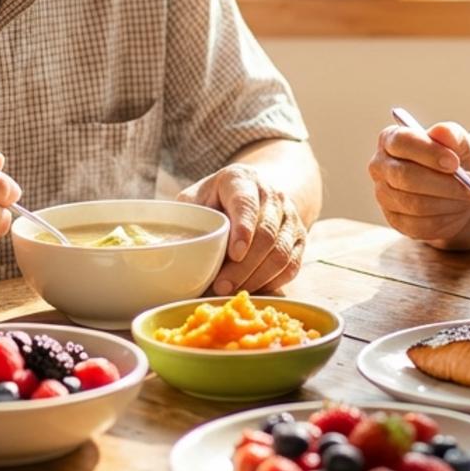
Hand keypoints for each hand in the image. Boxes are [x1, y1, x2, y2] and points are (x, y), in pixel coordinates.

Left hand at [176, 163, 307, 294]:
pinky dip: (272, 281)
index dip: (243, 229)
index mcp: (242, 179)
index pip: (247, 203)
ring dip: (257, 277)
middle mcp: (272, 195)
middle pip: (266, 234)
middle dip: (244, 266)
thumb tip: (169, 248)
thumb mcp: (197, 198)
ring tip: (233, 290)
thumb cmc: (216, 200)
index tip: (234, 254)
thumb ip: (187, 217)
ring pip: (282, 253)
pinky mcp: (300, 238)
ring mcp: (290, 216)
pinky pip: (292, 265)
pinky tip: (252, 288)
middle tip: (221, 286)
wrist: (256, 192)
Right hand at [369, 122, 469, 245]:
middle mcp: (380, 167)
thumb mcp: (455, 142)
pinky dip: (446, 219)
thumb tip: (441, 132)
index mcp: (390, 140)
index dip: (428, 153)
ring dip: (449, 202)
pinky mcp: (394, 221)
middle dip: (444, 184)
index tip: (455, 163)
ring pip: (415, 204)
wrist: (450, 188)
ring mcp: (383, 196)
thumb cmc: (449, 159)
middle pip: (405, 177)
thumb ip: (450, 134)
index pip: (401, 142)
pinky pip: (420, 225)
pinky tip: (459, 210)